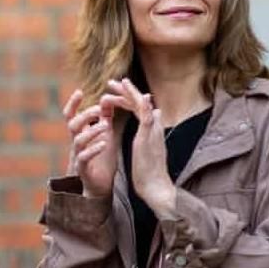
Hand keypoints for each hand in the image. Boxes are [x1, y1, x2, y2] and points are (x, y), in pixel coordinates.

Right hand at [63, 89, 117, 196]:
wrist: (101, 186)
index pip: (71, 116)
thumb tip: (106, 98)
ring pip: (78, 140)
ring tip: (106, 126)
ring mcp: (79, 156)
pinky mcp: (84, 168)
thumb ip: (105, 118)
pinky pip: (84, 157)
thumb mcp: (106, 134)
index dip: (73, 104)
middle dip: (85, 115)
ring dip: (92, 131)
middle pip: (72, 125)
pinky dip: (94, 149)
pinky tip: (104, 144)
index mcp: (81, 134)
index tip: (80, 91)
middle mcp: (77, 143)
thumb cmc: (102, 159)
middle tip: (99, 110)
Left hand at [102, 78, 176, 216]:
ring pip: (143, 105)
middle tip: (113, 81)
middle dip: (126, 90)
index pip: (138, 107)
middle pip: (139, 102)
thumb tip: (155, 114)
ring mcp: (152, 130)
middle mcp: (153, 126)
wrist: (155, 186)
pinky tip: (142, 96)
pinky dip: (144, 106)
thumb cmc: (149, 170)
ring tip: (117, 82)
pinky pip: (147, 118)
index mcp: (149, 129)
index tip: (115, 91)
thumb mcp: (147, 146)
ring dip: (130, 92)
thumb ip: (149, 131)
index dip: (127, 98)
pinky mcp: (149, 137)